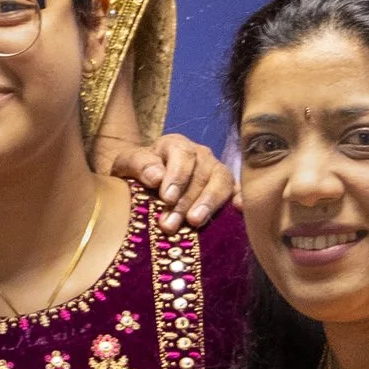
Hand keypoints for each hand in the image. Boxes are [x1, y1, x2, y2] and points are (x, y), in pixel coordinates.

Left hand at [99, 133, 233, 228]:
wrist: (143, 183)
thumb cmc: (137, 173)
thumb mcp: (127, 164)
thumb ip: (139, 165)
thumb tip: (156, 177)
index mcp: (176, 145)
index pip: (182, 155)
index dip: (176, 176)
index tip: (166, 198)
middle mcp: (200, 154)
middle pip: (201, 173)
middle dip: (185, 200)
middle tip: (170, 224)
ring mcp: (216, 171)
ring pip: (221, 181)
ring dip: (209, 203)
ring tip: (194, 222)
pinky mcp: (227, 188)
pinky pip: (238, 191)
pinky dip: (241, 198)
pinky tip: (238, 209)